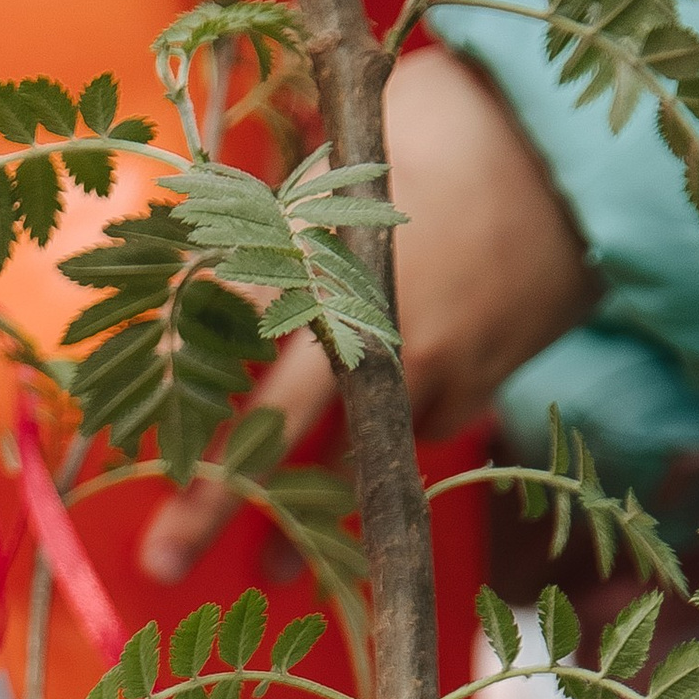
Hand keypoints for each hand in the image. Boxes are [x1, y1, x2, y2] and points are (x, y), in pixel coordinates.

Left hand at [139, 46, 590, 581]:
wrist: (575, 152)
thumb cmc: (448, 128)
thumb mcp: (347, 159)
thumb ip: (285, 221)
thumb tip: (209, 256)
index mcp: (323, 260)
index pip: (223, 330)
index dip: (172, 381)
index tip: (123, 435)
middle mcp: (368, 328)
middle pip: (275, 428)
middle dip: (217, 501)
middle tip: (161, 563)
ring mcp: (426, 368)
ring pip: (352, 461)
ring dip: (310, 519)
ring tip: (272, 571)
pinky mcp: (475, 388)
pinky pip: (419, 434)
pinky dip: (392, 449)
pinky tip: (377, 470)